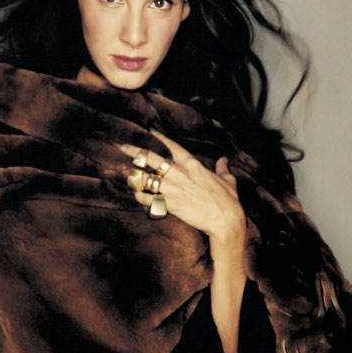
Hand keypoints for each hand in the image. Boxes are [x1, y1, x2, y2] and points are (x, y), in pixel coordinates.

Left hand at [116, 130, 245, 245]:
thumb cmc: (228, 201)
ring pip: (147, 179)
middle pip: (153, 159)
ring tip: (124, 174)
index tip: (151, 131)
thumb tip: (223, 160)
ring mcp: (174, 190)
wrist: (225, 221)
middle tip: (123, 147)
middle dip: (136, 152)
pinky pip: (149, 199)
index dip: (161, 138)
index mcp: (193, 166)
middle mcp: (181, 175)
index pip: (174, 147)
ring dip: (134, 177)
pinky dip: (141, 197)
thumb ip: (222, 168)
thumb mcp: (228, 180)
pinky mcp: (171, 205)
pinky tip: (136, 195)